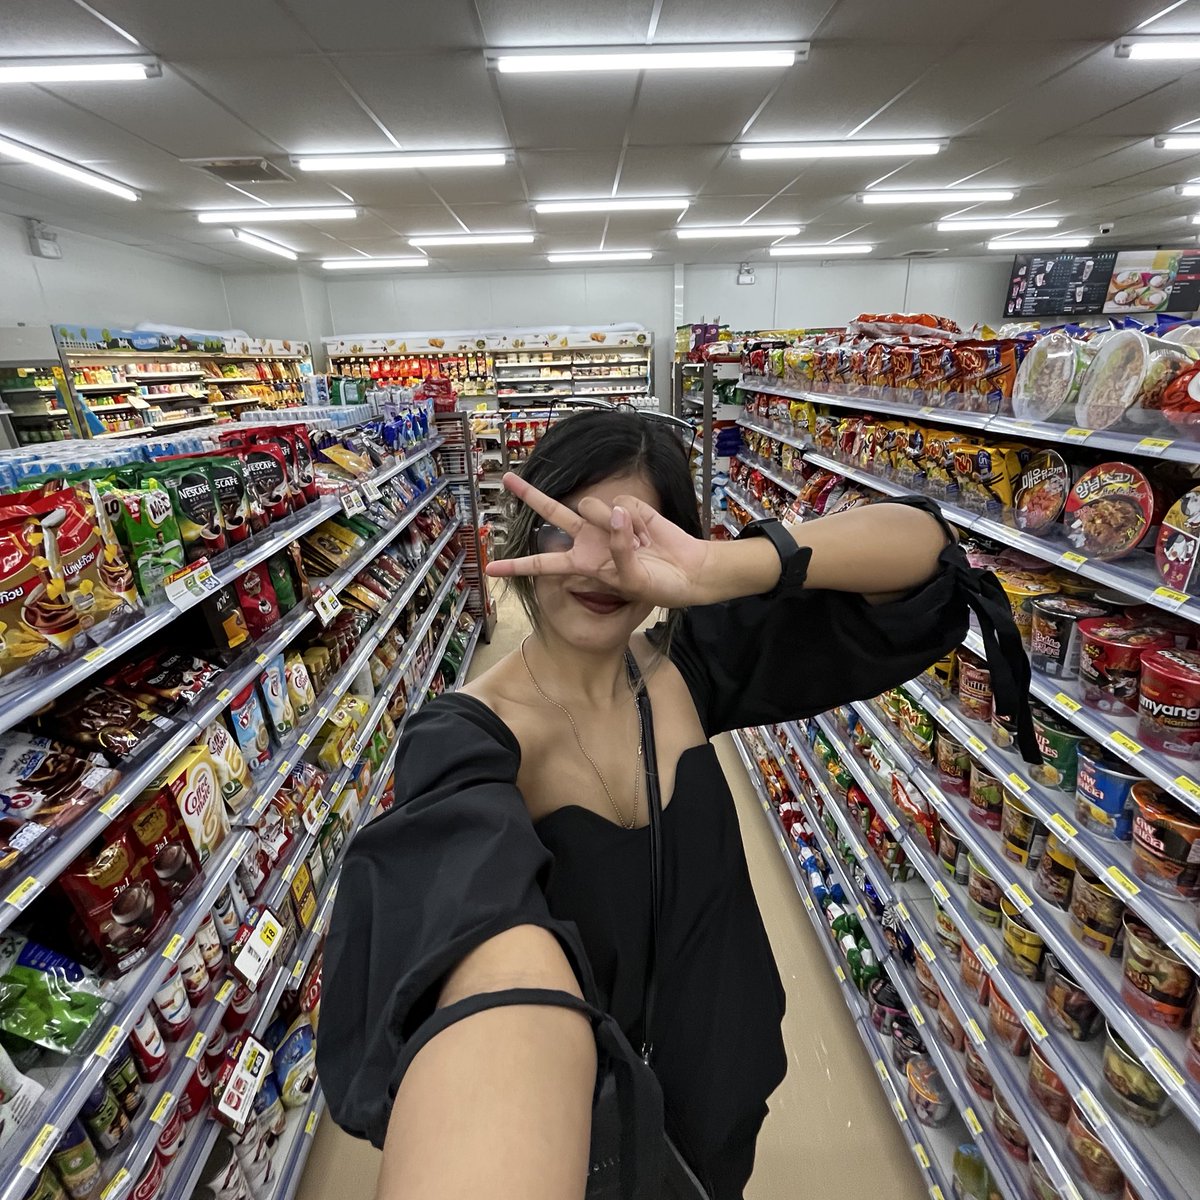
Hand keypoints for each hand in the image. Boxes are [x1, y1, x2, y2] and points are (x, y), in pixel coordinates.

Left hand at [484, 473, 717, 609]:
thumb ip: (617, 549)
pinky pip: (621, 506)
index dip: (517, 566)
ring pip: (593, 507)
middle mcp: (588, 539)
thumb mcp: (631, 581)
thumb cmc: (658, 584)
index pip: (543, 564)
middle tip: (508, 478)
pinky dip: (636, 520)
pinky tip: (648, 533)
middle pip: (552, 513)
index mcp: (582, 564)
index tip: (490, 569)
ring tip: (640, 545)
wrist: (688, 571)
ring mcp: (606, 522)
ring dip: (616, 526)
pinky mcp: (627, 508)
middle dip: (530, 494)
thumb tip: (613, 512)